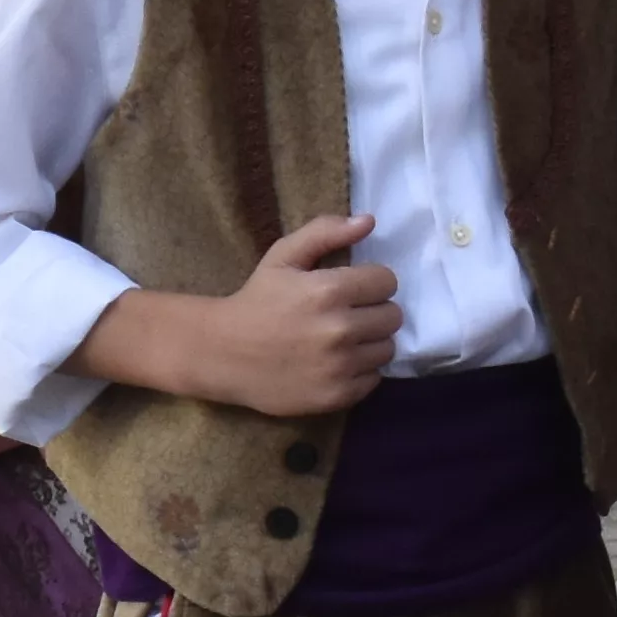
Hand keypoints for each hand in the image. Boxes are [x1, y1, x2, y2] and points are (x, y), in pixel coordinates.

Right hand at [82, 213, 399, 421]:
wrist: (223, 353)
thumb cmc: (256, 300)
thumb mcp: (282, 257)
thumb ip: (325, 232)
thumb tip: (369, 221)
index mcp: (329, 290)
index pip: (387, 281)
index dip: (371, 282)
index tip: (352, 288)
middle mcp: (339, 329)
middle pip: (393, 316)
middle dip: (374, 311)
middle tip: (348, 314)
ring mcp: (340, 366)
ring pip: (387, 348)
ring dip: (370, 342)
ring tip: (343, 340)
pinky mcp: (337, 395)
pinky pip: (374, 379)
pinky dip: (361, 371)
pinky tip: (336, 363)